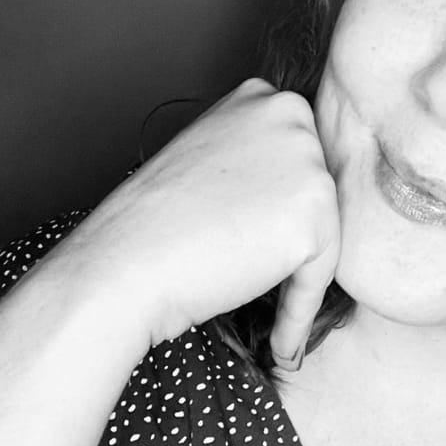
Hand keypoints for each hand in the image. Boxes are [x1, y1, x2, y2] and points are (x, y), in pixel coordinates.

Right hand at [47, 79, 338, 365]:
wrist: (122, 265)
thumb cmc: (153, 223)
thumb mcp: (209, 159)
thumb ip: (256, 160)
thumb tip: (296, 194)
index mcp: (264, 98)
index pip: (298, 162)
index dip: (283, 212)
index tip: (267, 245)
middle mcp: (292, 118)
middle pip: (317, 196)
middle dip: (297, 243)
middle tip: (268, 289)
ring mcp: (308, 164)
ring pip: (323, 235)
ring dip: (298, 283)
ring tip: (271, 325)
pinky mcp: (315, 215)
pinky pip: (320, 276)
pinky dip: (299, 313)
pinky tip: (283, 347)